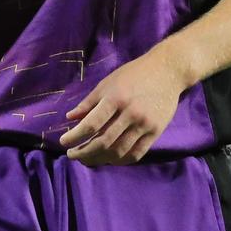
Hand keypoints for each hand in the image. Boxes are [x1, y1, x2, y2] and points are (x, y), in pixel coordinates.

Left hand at [59, 48, 184, 166]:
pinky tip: (110, 159)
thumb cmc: (133, 74)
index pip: (91, 124)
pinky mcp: (156, 132)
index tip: (63, 142)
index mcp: (115, 98)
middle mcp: (130, 113)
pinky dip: (120, 160)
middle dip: (85, 152)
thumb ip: (89, 102)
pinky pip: (136, 154)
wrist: (167, 71)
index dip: (75, 136)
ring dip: (100, 159)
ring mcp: (144, 124)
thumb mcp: (108, 82)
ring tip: (88, 159)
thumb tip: (70, 118)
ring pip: (119, 151)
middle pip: (104, 142)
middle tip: (73, 155)